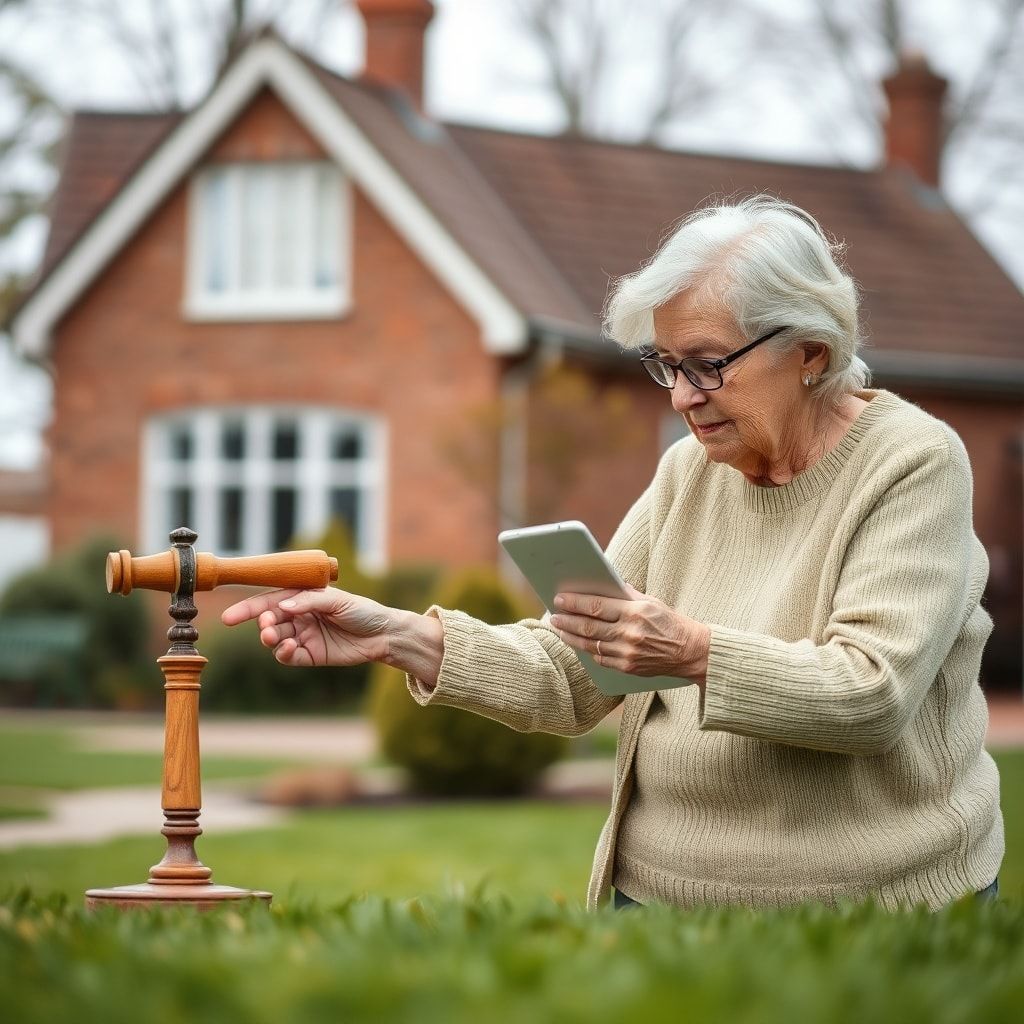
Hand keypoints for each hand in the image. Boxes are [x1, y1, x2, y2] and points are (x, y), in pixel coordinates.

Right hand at [221, 587, 393, 667]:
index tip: (229, 618)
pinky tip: (288, 649)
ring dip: (271, 639)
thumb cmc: (362, 610)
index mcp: (302, 599)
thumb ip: (309, 602)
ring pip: (276, 640)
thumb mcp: (337, 600)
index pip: (269, 602)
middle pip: (270, 621)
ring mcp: (303, 636)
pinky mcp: (310, 655)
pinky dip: (284, 653)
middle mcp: (299, 617)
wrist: (383, 634)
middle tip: (267, 627)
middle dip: (263, 624)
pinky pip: (289, 656)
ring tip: (274, 638)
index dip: (248, 609)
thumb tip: (281, 606)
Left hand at [549, 584, 709, 684]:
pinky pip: (601, 659)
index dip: (575, 603)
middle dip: (567, 621)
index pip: (597, 606)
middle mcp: (630, 633)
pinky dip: (588, 651)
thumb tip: (602, 584)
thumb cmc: (670, 622)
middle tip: (553, 615)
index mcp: (635, 612)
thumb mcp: (651, 602)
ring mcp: (628, 653)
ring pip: (591, 645)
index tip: (559, 599)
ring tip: (560, 629)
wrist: (691, 652)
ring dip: (571, 637)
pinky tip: (578, 644)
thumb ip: (626, 595)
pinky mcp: (628, 668)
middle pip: (589, 627)